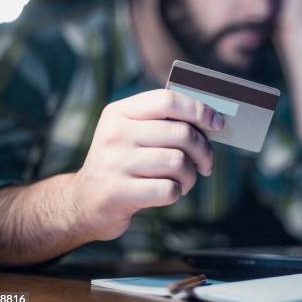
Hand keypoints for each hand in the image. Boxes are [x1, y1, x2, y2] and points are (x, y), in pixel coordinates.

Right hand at [72, 89, 223, 240]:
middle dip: (204, 151)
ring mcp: (114, 163)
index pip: (167, 100)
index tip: (217, 123)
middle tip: (206, 163)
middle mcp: (115, 133)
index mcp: (119, 112)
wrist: (84, 202)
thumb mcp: (132, 134)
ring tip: (184, 181)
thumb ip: (164, 123)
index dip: (198, 110)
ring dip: (191, 176)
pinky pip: (169, 190)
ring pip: (178, 162)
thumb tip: (212, 120)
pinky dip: (177, 193)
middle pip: (181, 133)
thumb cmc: (123, 163)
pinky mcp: (118, 193)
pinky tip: (169, 193)